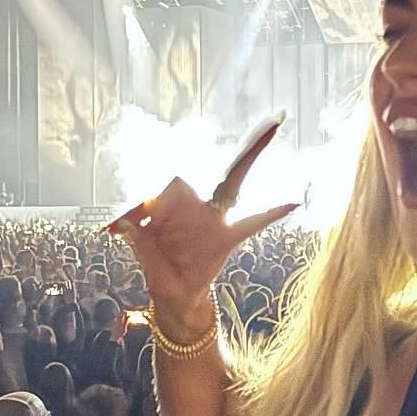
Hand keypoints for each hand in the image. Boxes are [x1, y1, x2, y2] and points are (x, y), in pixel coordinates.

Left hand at [108, 119, 296, 323]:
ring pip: (229, 187)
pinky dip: (273, 213)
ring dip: (249, 155)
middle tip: (263, 119)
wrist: (173, 295)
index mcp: (173, 208)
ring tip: (274, 124)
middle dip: (223, 154)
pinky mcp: (227, 239)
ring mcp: (214, 221)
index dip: (166, 178)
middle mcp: (196, 208)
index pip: (173, 182)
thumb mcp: (142, 252)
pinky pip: (254, 222)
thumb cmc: (158, 267)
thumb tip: (123, 222)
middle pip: (208, 173)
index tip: (152, 175)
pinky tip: (293, 202)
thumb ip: (136, 236)